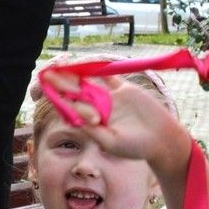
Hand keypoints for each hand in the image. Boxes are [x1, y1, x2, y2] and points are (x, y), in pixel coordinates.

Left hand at [35, 70, 190, 168]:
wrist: (162, 139)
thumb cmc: (136, 147)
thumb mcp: (112, 143)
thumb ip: (94, 132)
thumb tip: (75, 121)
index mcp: (92, 123)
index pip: (72, 109)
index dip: (60, 100)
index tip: (47, 92)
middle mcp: (98, 109)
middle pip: (77, 93)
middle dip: (62, 84)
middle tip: (46, 74)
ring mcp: (110, 98)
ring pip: (90, 83)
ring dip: (76, 74)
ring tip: (61, 64)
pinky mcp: (124, 89)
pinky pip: (109, 76)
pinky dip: (99, 68)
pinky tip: (87, 61)